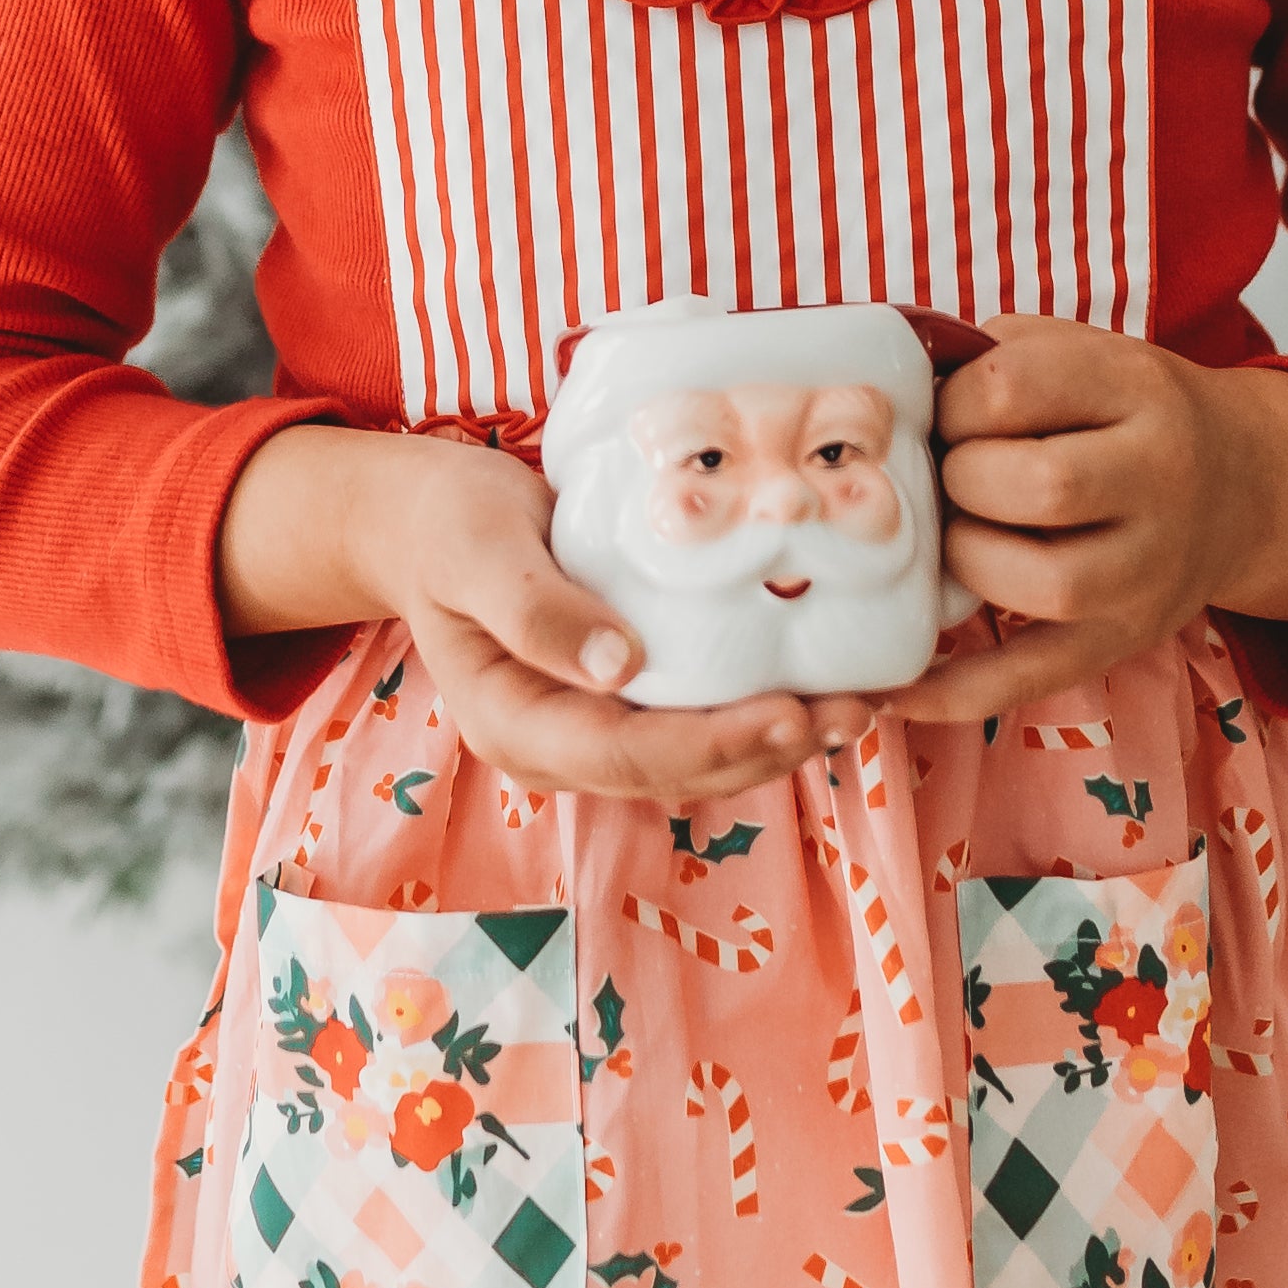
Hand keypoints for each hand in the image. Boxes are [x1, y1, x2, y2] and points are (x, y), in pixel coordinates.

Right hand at [217, 424, 891, 807]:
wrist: (426, 516)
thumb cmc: (446, 522)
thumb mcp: (476, 550)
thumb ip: (533, 608)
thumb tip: (619, 665)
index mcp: (514, 725)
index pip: (625, 755)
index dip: (713, 744)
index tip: (789, 712)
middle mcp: (560, 745)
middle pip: (676, 771)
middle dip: (768, 748)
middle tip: (853, 708)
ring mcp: (592, 728)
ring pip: (699, 757)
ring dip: (780, 738)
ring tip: (860, 703)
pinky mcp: (623, 698)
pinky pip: (700, 718)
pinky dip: (761, 707)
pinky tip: (820, 680)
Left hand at [920, 325, 1287, 733]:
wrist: (1246, 486)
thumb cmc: (1126, 412)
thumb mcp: (1077, 350)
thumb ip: (986, 357)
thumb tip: (884, 401)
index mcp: (1137, 388)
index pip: (1015, 387)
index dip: (952, 404)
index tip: (948, 417)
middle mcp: (1158, 480)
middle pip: (1042, 487)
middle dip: (963, 481)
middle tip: (955, 478)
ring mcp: (1147, 571)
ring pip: (1046, 584)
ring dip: (970, 560)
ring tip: (963, 535)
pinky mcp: (1125, 639)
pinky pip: (1035, 676)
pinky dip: (959, 690)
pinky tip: (899, 688)